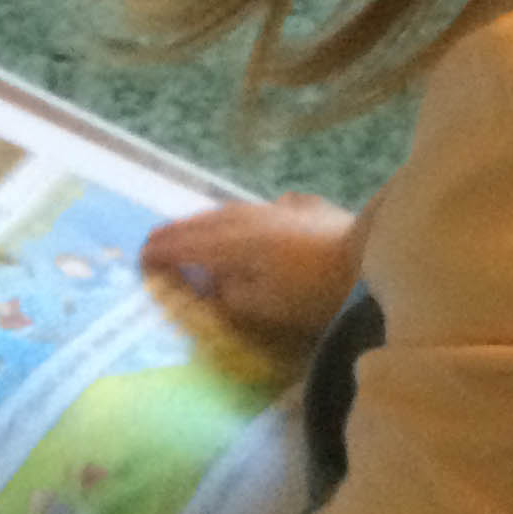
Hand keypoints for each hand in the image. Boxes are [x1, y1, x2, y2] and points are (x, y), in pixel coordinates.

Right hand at [142, 193, 363, 340]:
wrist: (372, 258)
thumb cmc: (313, 292)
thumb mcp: (262, 305)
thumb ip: (229, 294)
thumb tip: (212, 282)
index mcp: (233, 243)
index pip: (187, 246)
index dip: (163, 252)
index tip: (141, 258)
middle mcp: (250, 219)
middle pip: (204, 222)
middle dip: (177, 231)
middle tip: (155, 239)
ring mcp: (280, 210)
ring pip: (232, 210)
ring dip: (206, 218)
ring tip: (193, 226)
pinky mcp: (307, 210)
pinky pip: (265, 208)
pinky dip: (248, 214)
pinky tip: (259, 213)